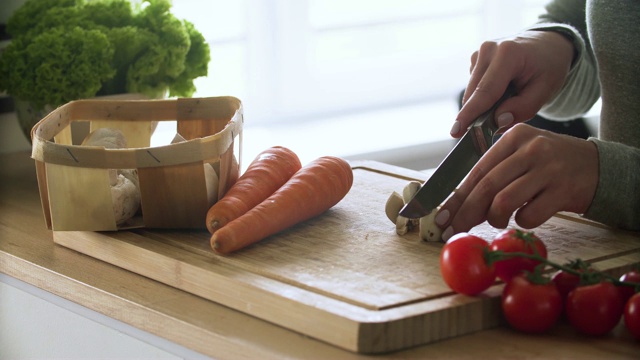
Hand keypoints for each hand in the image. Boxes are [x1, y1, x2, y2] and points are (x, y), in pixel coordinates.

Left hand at [435, 124, 598, 240]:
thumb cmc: (550, 165)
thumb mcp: (523, 156)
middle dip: (465, 213)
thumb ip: (495, 172)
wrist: (598, 167)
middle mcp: (530, 149)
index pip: (477, 170)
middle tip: (453, 230)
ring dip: (494, 218)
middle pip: (486, 186)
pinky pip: (529, 215)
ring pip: (504, 201)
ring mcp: (548, 169)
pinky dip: (522, 222)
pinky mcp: (563, 190)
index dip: (456, 196)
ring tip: (497, 221)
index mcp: (514, 137)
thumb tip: (458, 204)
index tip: (441, 216)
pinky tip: (527, 216)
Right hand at [451, 30, 574, 137]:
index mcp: (508, 54)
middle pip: (475, 93)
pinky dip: (484, 97)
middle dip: (478, 115)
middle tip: (490, 131)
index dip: (470, 114)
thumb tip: (497, 121)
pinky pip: (474, 87)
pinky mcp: (475, 59)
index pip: (485, 91)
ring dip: (483, 106)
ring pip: (472, 92)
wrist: (547, 44)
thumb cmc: (549, 67)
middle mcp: (489, 49)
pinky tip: (501, 93)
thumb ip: (523, 108)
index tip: (456, 131)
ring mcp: (479, 53)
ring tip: (506, 103)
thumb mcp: (546, 90)